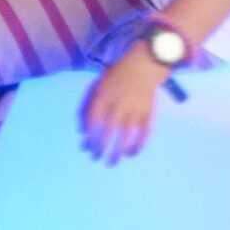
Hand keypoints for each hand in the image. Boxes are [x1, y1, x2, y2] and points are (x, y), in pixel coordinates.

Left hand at [79, 50, 171, 164]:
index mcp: (104, 96)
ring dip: (118, 151)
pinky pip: (144, 133)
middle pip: (109, 130)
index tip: (85, 148)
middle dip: (101, 147)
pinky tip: (131, 154)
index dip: (89, 135)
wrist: (143, 65)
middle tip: (95, 159)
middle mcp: (120, 104)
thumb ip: (86, 107)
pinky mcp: (149, 113)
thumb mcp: (96, 87)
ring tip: (111, 163)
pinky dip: (138, 145)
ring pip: (126, 134)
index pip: (94, 120)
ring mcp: (136, 109)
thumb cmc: (115, 79)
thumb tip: (81, 131)